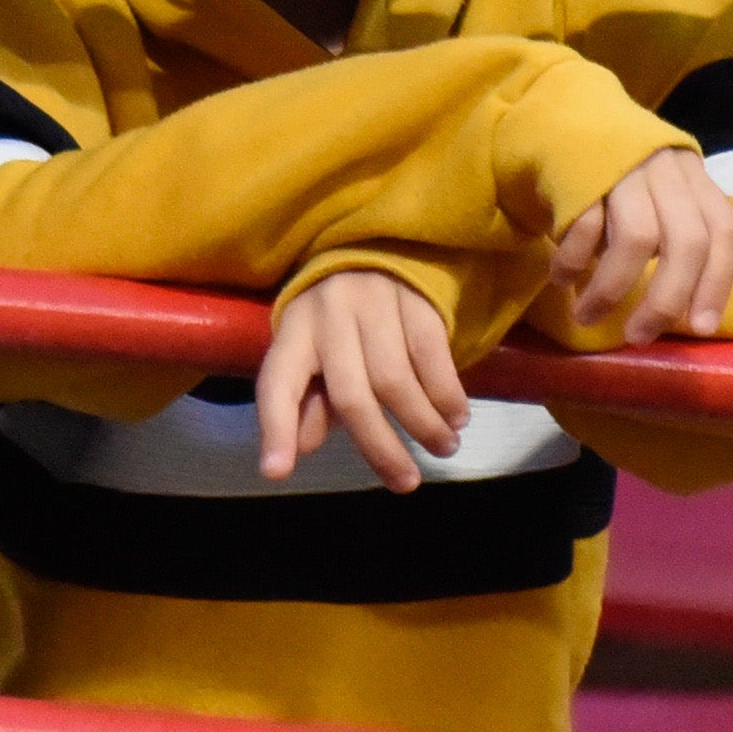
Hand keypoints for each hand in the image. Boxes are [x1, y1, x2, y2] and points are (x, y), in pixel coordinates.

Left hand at [257, 262, 473, 487]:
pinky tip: (456, 417)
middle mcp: (328, 314)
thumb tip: (302, 448)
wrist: (381, 248)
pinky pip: (431, 355)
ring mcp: (374, 302)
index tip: (277, 472)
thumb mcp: (315, 356)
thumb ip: (310, 404)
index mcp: (293, 332)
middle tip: (406, 483)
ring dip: (423, 424)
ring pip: (395, 379)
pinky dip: (446, 395)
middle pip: (351, 394)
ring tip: (442, 448)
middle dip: (380, 448)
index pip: (277, 382)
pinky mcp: (415, 297)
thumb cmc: (341, 321)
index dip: (276, 429)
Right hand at [555, 150, 732, 345]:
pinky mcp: (581, 170)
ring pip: (637, 238)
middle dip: (667, 298)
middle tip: (640, 335)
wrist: (569, 110)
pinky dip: (573, 259)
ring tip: (587, 316)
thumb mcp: (675, 193)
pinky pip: (585, 224)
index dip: (719, 281)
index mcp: (696, 179)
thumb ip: (706, 229)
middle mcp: (668, 172)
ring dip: (611, 288)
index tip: (700, 328)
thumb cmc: (627, 167)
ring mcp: (625, 170)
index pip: (726, 229)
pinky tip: (563, 279)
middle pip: (686, 241)